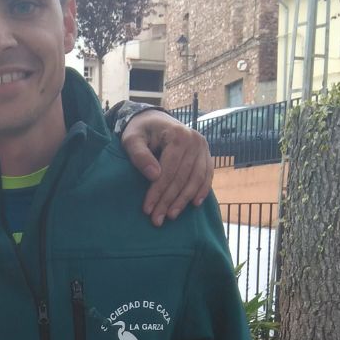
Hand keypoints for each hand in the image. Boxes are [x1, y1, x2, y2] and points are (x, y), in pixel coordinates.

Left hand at [120, 111, 212, 226]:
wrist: (154, 119)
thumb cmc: (140, 131)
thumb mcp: (132, 139)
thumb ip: (140, 155)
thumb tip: (154, 175)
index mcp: (178, 135)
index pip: (169, 170)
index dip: (158, 191)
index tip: (147, 209)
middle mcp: (195, 140)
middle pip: (183, 177)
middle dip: (169, 200)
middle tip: (157, 219)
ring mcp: (203, 147)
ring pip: (196, 179)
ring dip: (184, 200)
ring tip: (171, 216)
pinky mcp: (206, 154)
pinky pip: (207, 175)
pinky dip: (202, 191)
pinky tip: (194, 204)